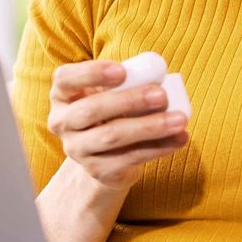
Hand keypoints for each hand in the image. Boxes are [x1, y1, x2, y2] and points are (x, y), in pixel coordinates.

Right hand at [47, 60, 188, 190]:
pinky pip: (129, 158)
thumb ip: (128, 82)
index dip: (91, 73)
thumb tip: (161, 79)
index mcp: (62, 95)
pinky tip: (179, 138)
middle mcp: (62, 122)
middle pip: (90, 110)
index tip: (122, 71)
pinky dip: (158, 147)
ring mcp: (77, 150)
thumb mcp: (113, 92)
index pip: (65, 79)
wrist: (107, 156)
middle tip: (161, 95)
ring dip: (149, 127)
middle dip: (129, 101)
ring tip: (179, 119)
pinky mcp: (97, 171)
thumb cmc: (113, 111)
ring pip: (111, 137)